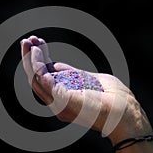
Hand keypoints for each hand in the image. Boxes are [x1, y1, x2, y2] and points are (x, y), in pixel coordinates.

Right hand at [21, 35, 152, 144]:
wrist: (125, 112)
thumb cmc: (113, 97)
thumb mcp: (87, 79)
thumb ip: (70, 73)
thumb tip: (54, 64)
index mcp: (64, 98)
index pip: (46, 78)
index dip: (41, 60)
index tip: (40, 42)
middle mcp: (57, 102)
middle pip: (36, 78)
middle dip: (30, 58)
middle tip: (27, 40)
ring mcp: (57, 102)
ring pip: (35, 78)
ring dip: (29, 58)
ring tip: (28, 41)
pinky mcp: (60, 97)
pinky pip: (41, 78)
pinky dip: (36, 62)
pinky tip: (36, 49)